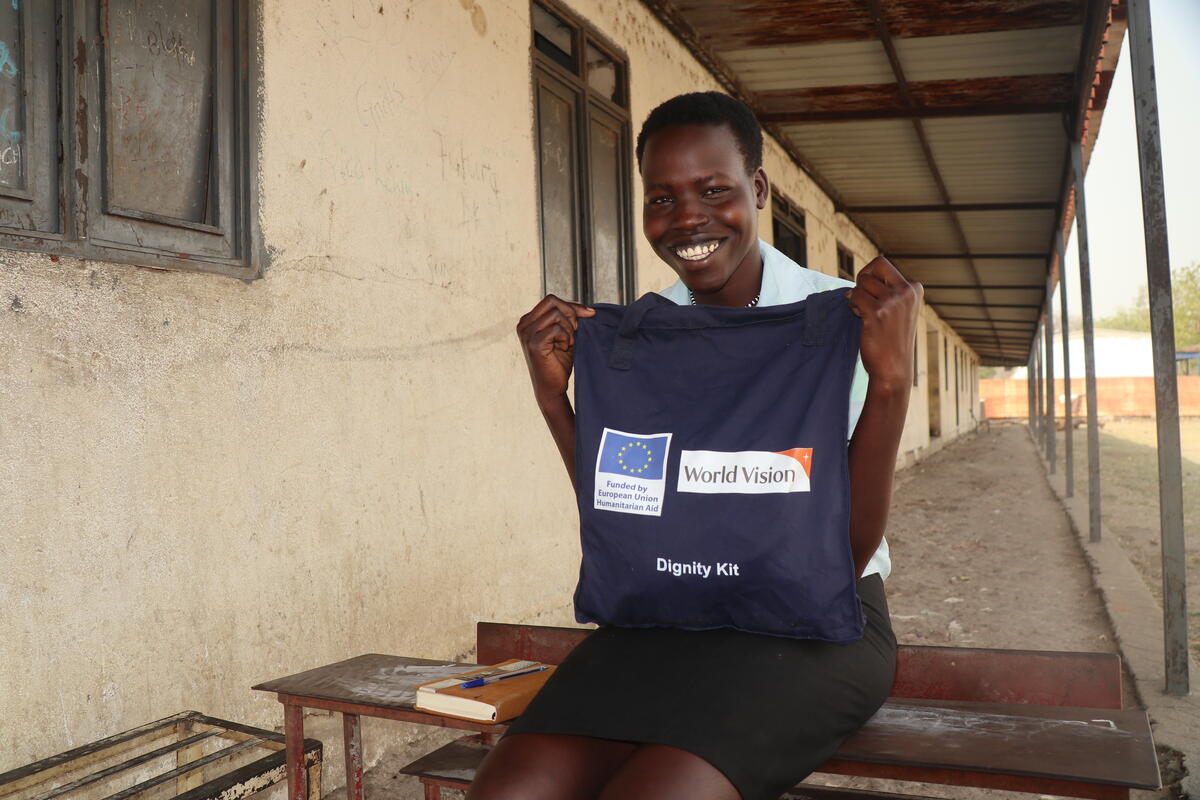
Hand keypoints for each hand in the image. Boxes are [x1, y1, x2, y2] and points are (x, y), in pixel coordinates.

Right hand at [516, 295, 595, 406]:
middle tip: (574, 333)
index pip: (551, 300)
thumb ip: (570, 319)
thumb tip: (588, 309)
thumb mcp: (565, 334)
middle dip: (570, 314)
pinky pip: (556, 329)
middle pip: (552, 302)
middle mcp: (524, 324)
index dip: (572, 305)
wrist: (552, 387)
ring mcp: (527, 334)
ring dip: (568, 329)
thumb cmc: (558, 362)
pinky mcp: (533, 344)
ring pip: (556, 315)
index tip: (589, 314)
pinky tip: (564, 348)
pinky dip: (565, 338)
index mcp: (529, 320)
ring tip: (567, 343)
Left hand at [846, 256, 922, 393]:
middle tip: (862, 295)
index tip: (872, 295)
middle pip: (877, 263)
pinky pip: (855, 296)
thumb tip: (860, 279)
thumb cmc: (892, 340)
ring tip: (862, 312)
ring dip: (856, 295)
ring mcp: (893, 301)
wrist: (893, 369)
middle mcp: (906, 291)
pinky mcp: (877, 312)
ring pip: (863, 282)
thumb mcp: (899, 310)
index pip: (884, 266)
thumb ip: (887, 291)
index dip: (871, 278)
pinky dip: (852, 305)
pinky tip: (859, 317)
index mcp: (914, 289)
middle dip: (863, 277)